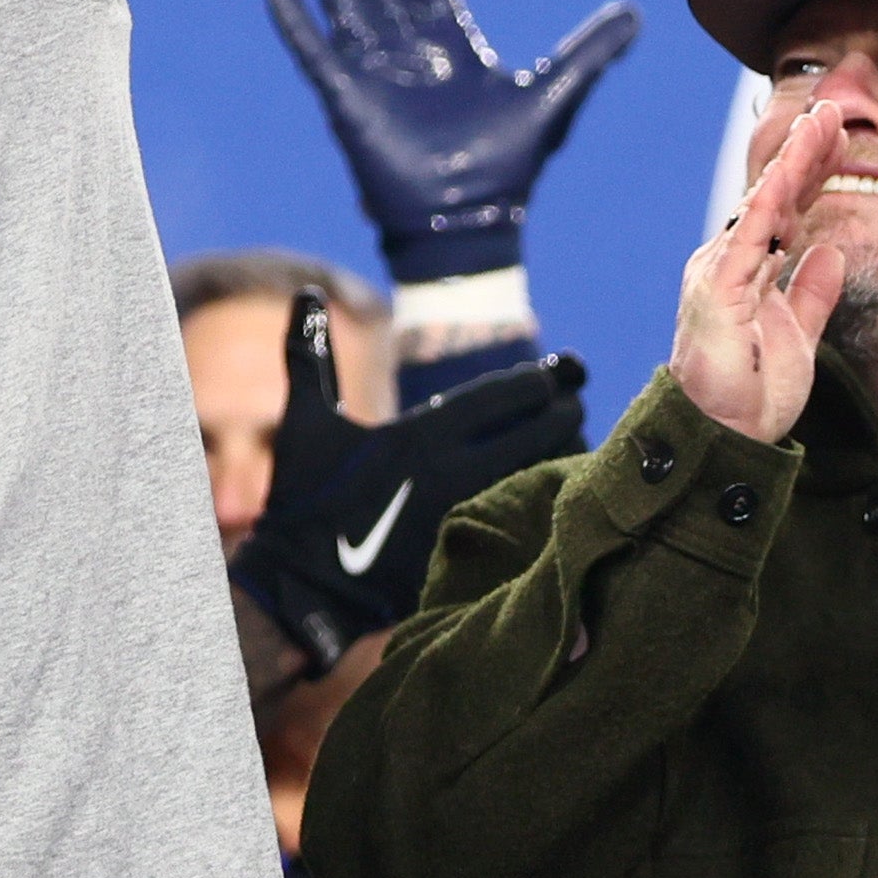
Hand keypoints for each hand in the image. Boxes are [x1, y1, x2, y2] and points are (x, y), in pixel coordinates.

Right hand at [234, 347, 588, 663]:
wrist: (300, 584)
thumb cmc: (302, 498)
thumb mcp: (304, 421)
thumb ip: (308, 354)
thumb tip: (306, 294)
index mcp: (417, 434)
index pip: (501, 397)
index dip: (538, 381)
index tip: (559, 372)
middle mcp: (450, 472)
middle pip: (536, 432)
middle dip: (565, 411)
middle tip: (578, 399)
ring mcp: (466, 516)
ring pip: (541, 474)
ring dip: (565, 453)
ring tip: (574, 438)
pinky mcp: (471, 552)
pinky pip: (531, 518)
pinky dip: (550, 497)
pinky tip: (558, 488)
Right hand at [263, 0, 640, 280]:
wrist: (468, 220)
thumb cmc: (508, 167)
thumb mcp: (555, 95)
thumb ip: (590, 51)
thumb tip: (637, 13)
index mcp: (449, 44)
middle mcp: (406, 50)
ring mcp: (371, 70)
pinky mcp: (343, 96)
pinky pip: (310, 45)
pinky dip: (291, 10)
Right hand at [676, 103, 848, 446]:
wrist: (725, 435)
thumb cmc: (752, 392)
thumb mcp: (799, 334)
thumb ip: (812, 292)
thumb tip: (832, 251)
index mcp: (750, 270)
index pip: (784, 210)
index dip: (811, 172)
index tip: (838, 136)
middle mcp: (730, 262)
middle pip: (773, 196)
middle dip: (804, 153)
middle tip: (832, 111)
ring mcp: (721, 272)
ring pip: (762, 207)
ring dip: (792, 165)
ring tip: (817, 125)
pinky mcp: (718, 291)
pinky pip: (748, 241)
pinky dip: (768, 207)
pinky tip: (788, 178)